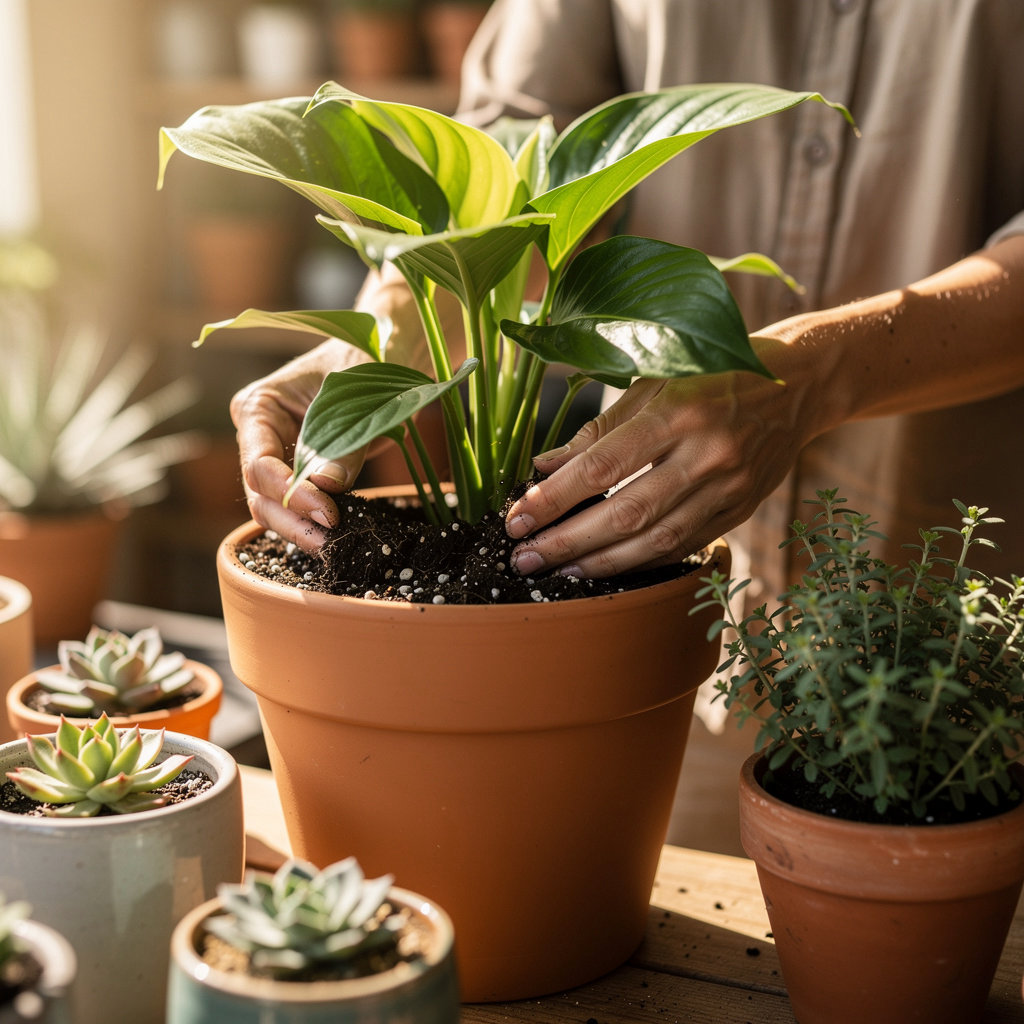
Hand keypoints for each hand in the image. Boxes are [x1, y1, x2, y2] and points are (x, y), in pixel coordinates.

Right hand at [230, 340, 370, 551]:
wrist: (387, 354)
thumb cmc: (368, 362)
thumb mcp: (357, 399)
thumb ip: (344, 445)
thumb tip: (327, 486)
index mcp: (259, 407)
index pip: (259, 464)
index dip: (290, 495)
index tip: (329, 513)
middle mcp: (259, 435)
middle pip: (260, 495)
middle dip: (293, 522)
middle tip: (331, 543)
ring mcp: (278, 456)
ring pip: (275, 509)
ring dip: (302, 531)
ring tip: (336, 546)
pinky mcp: (302, 473)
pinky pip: (300, 507)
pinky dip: (316, 524)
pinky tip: (339, 538)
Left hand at [504, 334, 829, 578]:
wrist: (797, 386)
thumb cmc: (711, 376)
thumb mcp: (653, 384)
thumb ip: (598, 429)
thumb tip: (543, 467)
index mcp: (677, 411)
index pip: (602, 466)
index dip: (554, 498)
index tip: (517, 519)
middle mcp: (705, 453)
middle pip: (626, 513)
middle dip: (568, 541)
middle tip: (526, 558)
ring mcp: (728, 487)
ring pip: (656, 540)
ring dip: (601, 562)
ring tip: (559, 569)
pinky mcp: (741, 510)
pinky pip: (684, 547)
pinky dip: (642, 561)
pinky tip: (608, 567)